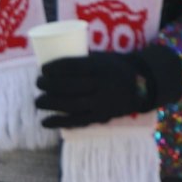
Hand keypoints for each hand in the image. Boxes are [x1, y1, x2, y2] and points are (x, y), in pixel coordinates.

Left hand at [35, 51, 159, 128]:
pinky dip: (59, 122)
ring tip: (37, 102)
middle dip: (48, 85)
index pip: (74, 66)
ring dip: (50, 104)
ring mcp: (103, 103)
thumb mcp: (102, 58)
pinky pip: (78, 121)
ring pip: (71, 104)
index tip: (43, 69)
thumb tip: (49, 59)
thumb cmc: (113, 67)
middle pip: (69, 86)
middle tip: (38, 83)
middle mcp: (102, 85)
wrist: (143, 85)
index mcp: (101, 67)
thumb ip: (81, 60)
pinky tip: (44, 122)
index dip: (55, 68)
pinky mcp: (102, 117)